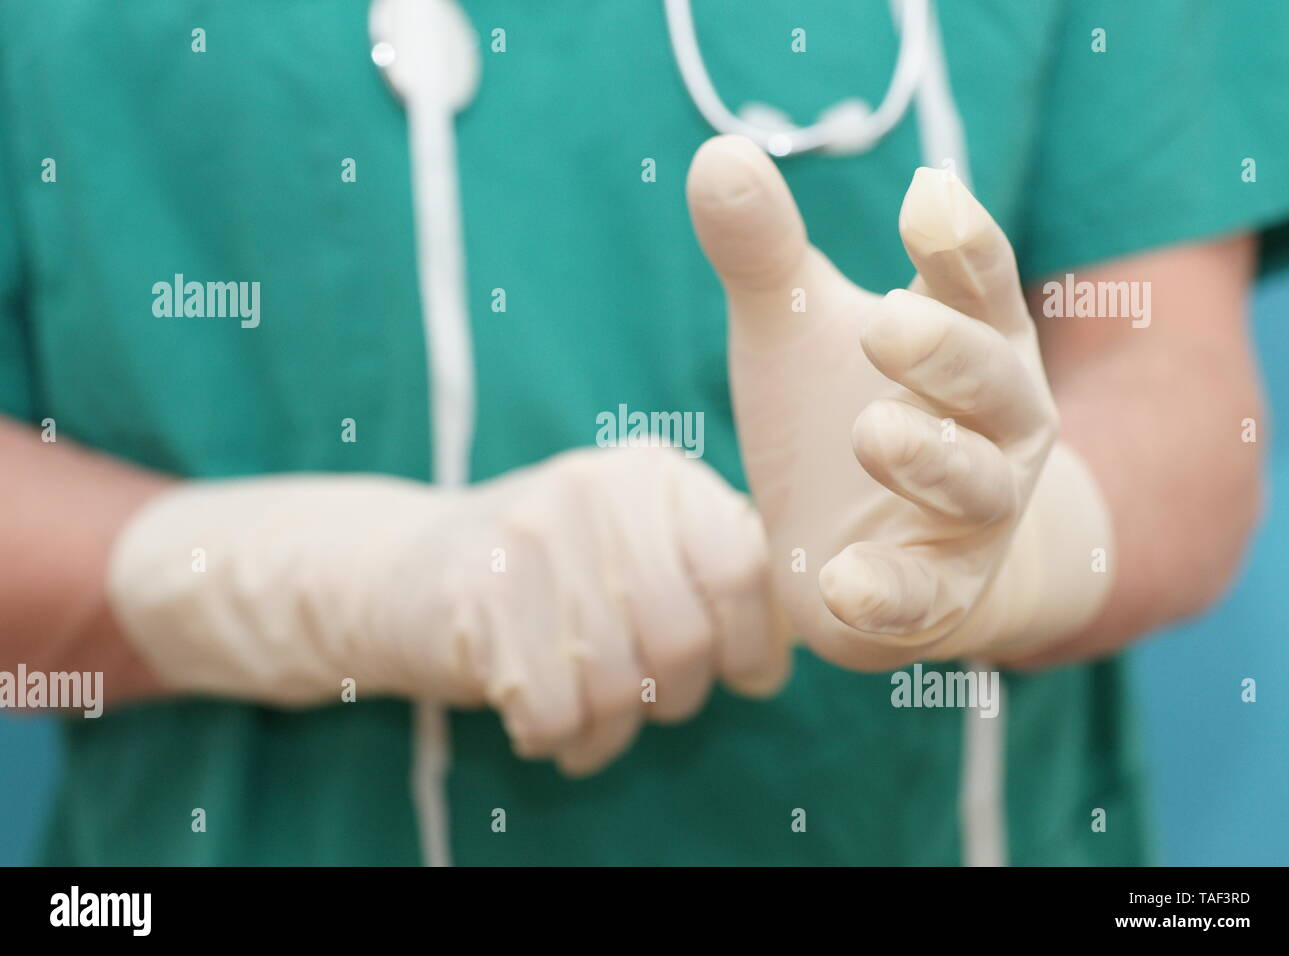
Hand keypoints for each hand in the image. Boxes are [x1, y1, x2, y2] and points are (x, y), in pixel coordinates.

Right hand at [108, 445, 787, 774]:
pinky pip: (554, 712)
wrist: (401, 572)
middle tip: (643, 699)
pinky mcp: (478, 593)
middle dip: (674, 696)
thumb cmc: (550, 578)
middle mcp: (595, 488)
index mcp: (652, 474)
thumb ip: (713, 576)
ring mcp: (532, 535)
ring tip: (586, 713)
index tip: (747, 675)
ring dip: (609, 729)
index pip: (741, 564)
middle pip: (683, 638)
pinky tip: (540, 715)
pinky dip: (557, 739)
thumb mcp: (636, 550)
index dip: (756, 639)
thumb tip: (792, 640)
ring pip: (618, 687)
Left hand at [686, 136, 1111, 669]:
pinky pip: (926, 596)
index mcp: (972, 341)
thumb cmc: (844, 414)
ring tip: (871, 433)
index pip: (979, 285)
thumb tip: (717, 155)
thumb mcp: (798, 330)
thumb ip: (765, 253)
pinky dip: (893, 592)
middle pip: (993, 381)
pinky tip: (843, 583)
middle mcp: (997, 424)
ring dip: (932, 460)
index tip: (926, 199)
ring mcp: (975, 514)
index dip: (961, 244)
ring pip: (978, 485)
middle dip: (948, 352)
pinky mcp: (938, 593)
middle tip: (885, 324)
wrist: (881, 550)